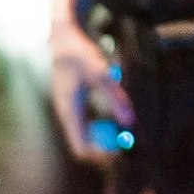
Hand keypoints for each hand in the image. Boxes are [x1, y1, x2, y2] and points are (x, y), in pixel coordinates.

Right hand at [49, 23, 134, 166]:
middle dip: (104, 150)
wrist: (63, 38)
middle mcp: (66, 115)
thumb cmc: (80, 54)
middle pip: (83, 145)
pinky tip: (110, 120)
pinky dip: (98, 128)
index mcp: (70, 112)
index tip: (121, 152)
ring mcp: (67, 110)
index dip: (101, 155)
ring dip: (102, 140)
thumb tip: (130, 122)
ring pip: (83, 136)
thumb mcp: (101, 75)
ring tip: (120, 137)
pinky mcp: (71, 104)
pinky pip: (84, 125)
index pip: (82, 148)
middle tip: (126, 148)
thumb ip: (115, 98)